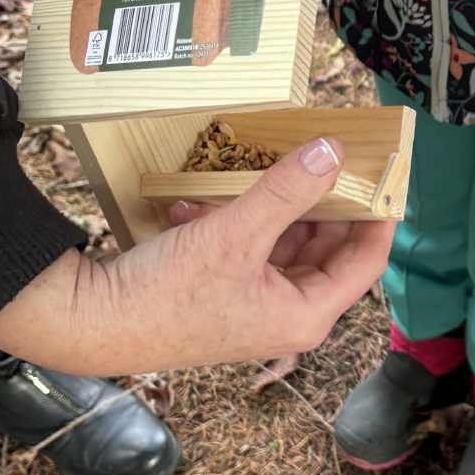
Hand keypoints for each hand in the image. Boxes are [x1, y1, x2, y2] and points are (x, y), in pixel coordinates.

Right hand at [0, 138, 393, 374]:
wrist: (91, 323)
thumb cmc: (166, 293)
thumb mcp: (234, 234)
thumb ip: (288, 190)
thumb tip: (333, 152)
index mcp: (307, 314)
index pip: (366, 260)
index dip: (378, 214)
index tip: (383, 170)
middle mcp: (289, 315)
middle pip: (325, 246)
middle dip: (315, 200)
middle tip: (317, 151)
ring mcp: (256, 306)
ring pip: (282, 241)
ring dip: (262, 208)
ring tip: (235, 182)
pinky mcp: (225, 294)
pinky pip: (246, 247)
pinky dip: (230, 224)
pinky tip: (192, 208)